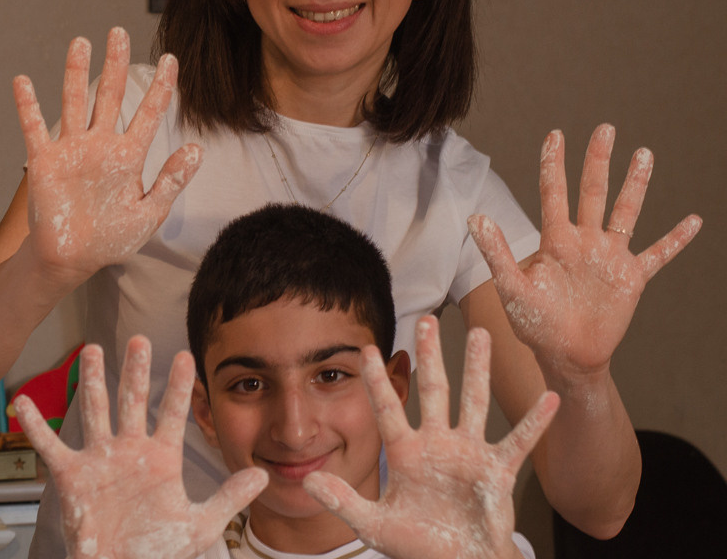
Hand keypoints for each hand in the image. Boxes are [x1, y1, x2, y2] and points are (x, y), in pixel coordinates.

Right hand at [15, 336, 266, 558]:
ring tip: (91, 349)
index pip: (173, 413)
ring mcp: (99, 461)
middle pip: (132, 401)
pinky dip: (35, 425)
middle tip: (137, 339)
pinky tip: (24, 401)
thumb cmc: (158, 553)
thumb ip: (229, 498)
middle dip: (135, 370)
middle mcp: (130, 452)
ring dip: (92, 381)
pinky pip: (49, 446)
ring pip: (95, 411)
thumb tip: (263, 476)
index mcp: (161, 460)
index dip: (179, 386)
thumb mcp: (199, 525)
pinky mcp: (72, 477)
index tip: (186, 355)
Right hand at [16, 28, 202, 285]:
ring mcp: (71, 150)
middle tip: (119, 31)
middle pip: (110, 95)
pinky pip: (34, 128)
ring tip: (81, 41)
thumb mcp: (149, 213)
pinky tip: (23, 81)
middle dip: (116, 63)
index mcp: (128, 157)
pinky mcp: (44, 161)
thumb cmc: (111, 241)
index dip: (162, 87)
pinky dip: (28, 106)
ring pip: (75, 101)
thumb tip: (197, 148)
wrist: (70, 260)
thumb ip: (172, 181)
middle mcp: (100, 146)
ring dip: (76, 72)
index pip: (148, 113)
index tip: (172, 59)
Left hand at [304, 317, 557, 558]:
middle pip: (433, 390)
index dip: (376, 380)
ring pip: (473, 402)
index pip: (387, 408)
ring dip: (477, 370)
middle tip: (427, 319)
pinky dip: (534, 422)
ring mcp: (468, 454)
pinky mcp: (496, 471)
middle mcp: (437, 444)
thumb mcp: (373, 524)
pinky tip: (549, 398)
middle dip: (430, 356)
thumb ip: (342, 501)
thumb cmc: (418, 545)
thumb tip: (308, 478)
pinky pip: (518, 442)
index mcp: (406, 453)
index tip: (366, 348)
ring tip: (481, 334)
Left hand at [468, 124, 701, 378]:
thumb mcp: (512, 287)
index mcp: (555, 240)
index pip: (554, 192)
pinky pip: (658, 254)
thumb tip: (476, 217)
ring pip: (625, 212)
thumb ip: (497, 252)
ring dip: (635, 185)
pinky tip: (694, 221)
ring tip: (644, 154)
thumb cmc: (534, 324)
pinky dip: (676, 239)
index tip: (555, 133)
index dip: (554, 163)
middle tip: (605, 128)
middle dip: (598, 160)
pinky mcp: (631, 278)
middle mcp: (584, 241)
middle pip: (593, 192)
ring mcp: (609, 257)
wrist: (566, 355)